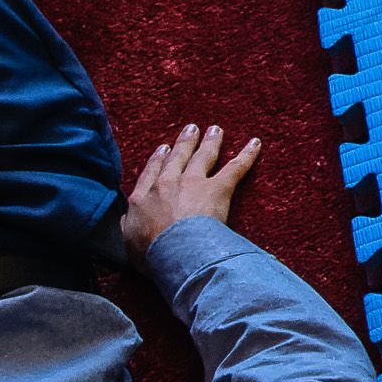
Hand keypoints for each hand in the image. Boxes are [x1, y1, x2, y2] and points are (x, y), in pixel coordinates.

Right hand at [119, 119, 262, 252]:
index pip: (151, 173)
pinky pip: (235, 167)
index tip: (164, 148)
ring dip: (211, 141)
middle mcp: (167, 184)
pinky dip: (247, 154)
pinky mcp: (217, 188)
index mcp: (143, 197)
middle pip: (177, 158)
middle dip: (185, 142)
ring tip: (216, 130)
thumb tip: (126, 220)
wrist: (174, 251)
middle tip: (191, 129)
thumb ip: (128, 226)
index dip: (158, 159)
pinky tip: (255, 144)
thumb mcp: (128, 240)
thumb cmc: (151, 252)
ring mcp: (192, 183)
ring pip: (203, 156)